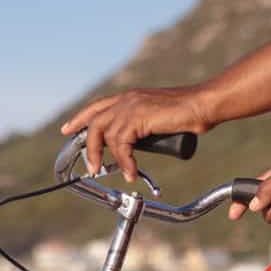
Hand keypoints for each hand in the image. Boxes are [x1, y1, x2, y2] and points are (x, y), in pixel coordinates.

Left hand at [59, 86, 212, 181]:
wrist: (202, 105)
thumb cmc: (188, 113)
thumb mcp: (157, 119)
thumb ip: (143, 126)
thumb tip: (135, 143)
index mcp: (130, 97)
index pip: (98, 106)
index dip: (81, 118)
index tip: (68, 129)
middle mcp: (127, 99)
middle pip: (94, 122)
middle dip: (87, 146)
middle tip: (89, 166)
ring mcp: (131, 106)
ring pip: (105, 135)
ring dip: (105, 158)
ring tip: (113, 173)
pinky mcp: (137, 117)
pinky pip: (121, 145)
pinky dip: (125, 162)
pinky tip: (131, 172)